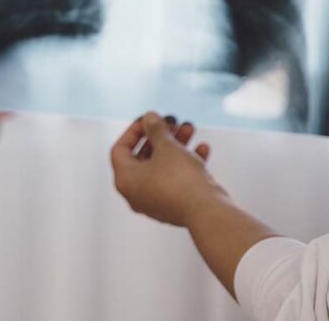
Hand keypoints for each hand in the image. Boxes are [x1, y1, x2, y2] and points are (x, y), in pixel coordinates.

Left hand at [110, 112, 226, 226]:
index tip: (150, 119)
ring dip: (175, 145)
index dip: (134, 130)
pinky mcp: (175, 206)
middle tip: (173, 121)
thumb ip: (156, 128)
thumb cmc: (181, 179)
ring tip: (189, 128)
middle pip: (144, 156)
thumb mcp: (166, 146)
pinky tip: (202, 148)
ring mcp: (155, 201)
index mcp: (125, 180)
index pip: (120, 149)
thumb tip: (149, 117)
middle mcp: (136, 193)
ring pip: (163, 166)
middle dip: (160, 136)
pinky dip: (186, 163)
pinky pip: (176, 180)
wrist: (207, 212)